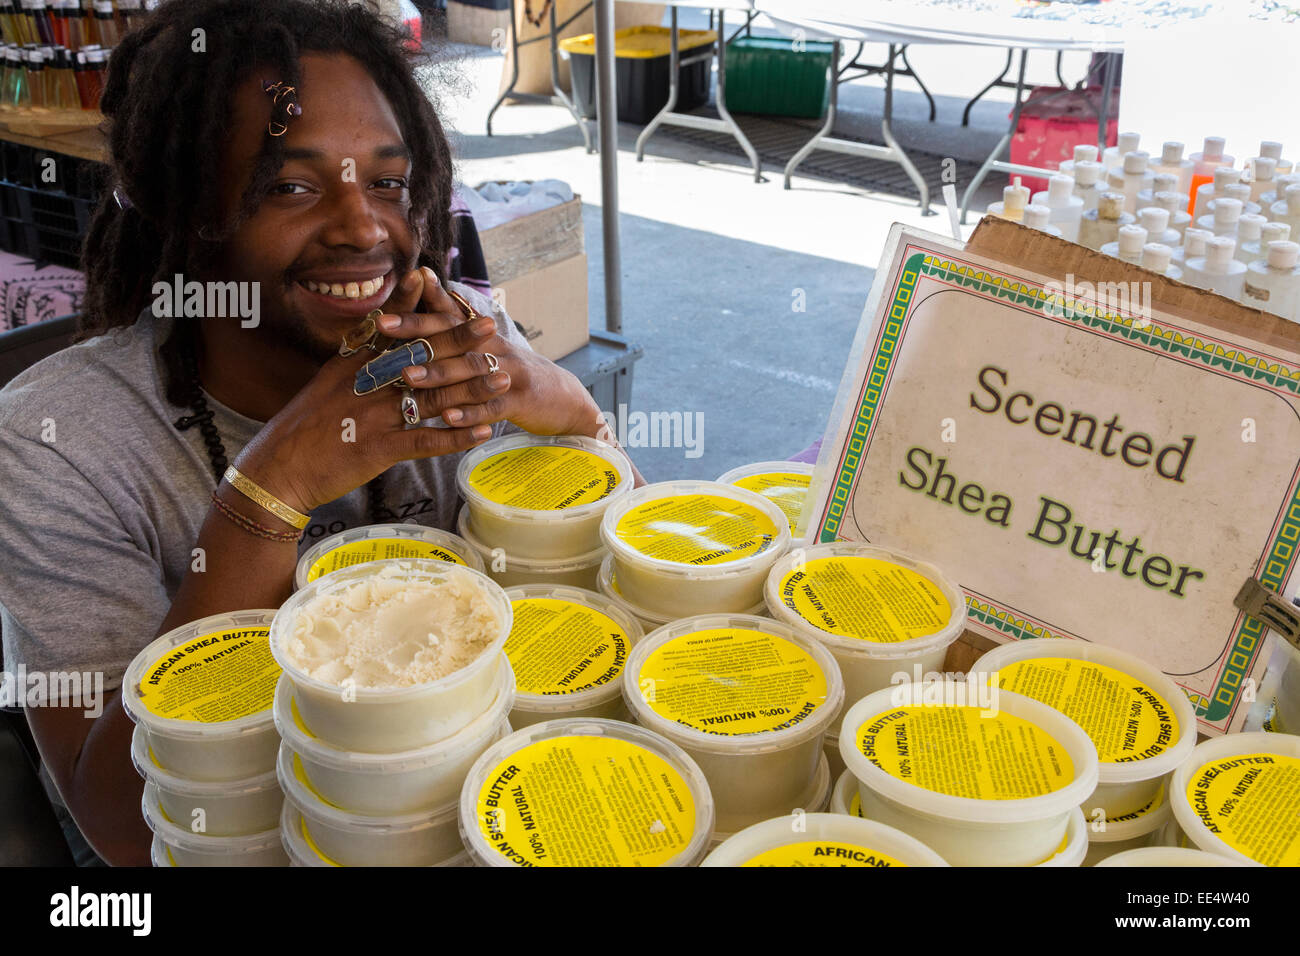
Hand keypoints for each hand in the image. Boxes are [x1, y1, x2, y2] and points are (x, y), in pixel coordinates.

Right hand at [229, 269, 495, 512]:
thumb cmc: (302, 430)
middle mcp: (366, 385)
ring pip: (433, 396)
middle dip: (458, 339)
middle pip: (420, 356)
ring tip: (503, 377)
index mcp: (351, 367)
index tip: (434, 278)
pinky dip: (457, 435)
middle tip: (489, 324)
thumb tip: (372, 336)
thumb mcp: (326, 385)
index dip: (412, 303)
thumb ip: (353, 361)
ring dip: (471, 387)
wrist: (277, 470)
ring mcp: (375, 416)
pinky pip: (427, 440)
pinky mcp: (380, 449)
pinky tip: (484, 430)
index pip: (387, 329)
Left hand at [376, 267, 601, 436]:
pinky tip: (448, 418)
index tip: (387, 304)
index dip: (420, 308)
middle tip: (384, 328)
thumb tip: (425, 289)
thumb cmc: (513, 373)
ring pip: (469, 371)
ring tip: (407, 377)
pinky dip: (470, 413)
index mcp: (482, 336)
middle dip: (417, 332)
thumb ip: (456, 325)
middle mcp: (495, 348)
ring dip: (438, 373)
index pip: (448, 316)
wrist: (563, 399)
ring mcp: (509, 374)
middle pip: (453, 336)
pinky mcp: (521, 402)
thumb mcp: (487, 347)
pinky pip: (492, 407)